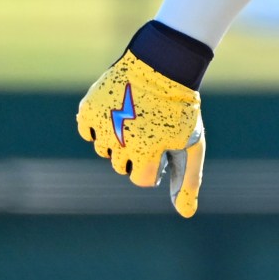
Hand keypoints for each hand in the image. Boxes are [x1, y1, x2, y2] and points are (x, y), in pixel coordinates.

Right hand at [76, 50, 206, 218]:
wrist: (161, 64)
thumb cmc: (180, 109)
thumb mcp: (191, 144)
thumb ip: (188, 180)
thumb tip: (186, 215)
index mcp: (146, 151)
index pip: (142, 180)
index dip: (155, 166)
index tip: (163, 148)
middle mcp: (120, 141)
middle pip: (122, 167)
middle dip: (136, 154)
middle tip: (149, 130)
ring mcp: (102, 124)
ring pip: (104, 150)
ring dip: (118, 142)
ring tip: (134, 120)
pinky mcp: (89, 108)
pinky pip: (87, 131)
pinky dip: (99, 127)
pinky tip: (116, 113)